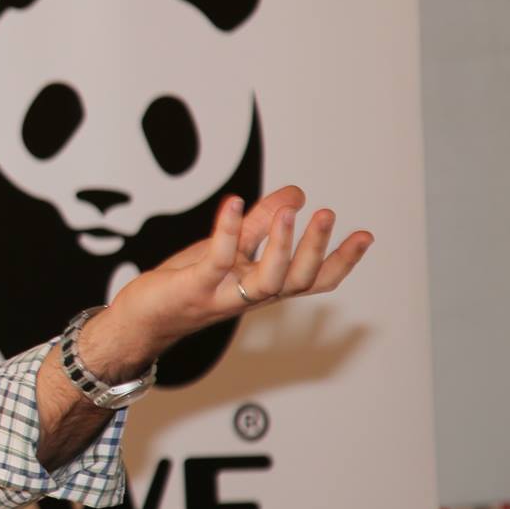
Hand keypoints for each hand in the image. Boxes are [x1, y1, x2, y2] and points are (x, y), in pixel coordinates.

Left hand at [98, 185, 373, 369]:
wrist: (143, 315)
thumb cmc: (187, 281)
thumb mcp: (230, 245)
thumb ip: (261, 221)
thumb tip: (296, 193)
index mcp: (264, 284)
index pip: (313, 278)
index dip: (341, 260)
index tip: (366, 235)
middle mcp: (251, 294)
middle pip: (297, 280)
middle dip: (316, 248)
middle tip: (328, 214)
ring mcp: (226, 293)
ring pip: (268, 280)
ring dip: (282, 245)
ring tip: (291, 211)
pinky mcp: (196, 287)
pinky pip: (217, 261)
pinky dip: (226, 231)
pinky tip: (232, 204)